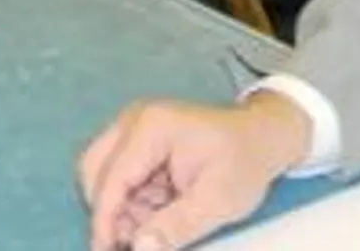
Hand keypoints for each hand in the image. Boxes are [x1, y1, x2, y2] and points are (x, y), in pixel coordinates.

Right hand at [79, 92, 311, 250]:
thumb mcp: (218, 201)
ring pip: (103, 177)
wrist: (263, 137)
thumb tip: (139, 248)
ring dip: (123, 207)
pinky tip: (162, 206)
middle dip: (113, 211)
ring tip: (163, 217)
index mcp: (152, 128)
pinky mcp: (137, 140)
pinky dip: (133, 199)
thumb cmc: (245, 163)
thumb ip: (176, 226)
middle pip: (95, 174)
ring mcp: (133, 127)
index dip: (104, 222)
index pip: (111, 180)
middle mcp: (134, 121)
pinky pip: (118, 176)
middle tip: (143, 236)